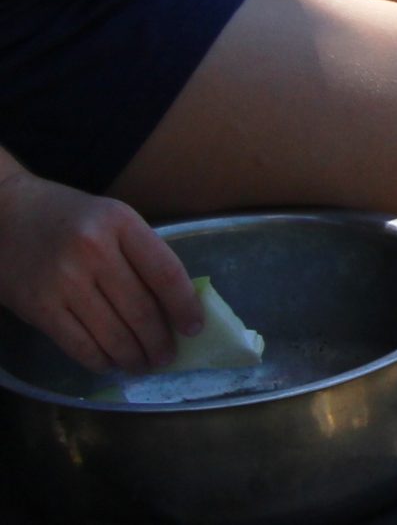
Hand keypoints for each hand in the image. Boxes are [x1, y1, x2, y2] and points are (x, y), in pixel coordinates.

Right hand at [0, 171, 200, 374]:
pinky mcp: (38, 307)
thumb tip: (174, 302)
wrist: (6, 214)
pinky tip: (109, 363)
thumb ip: (140, 252)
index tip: (194, 327)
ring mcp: (63, 280)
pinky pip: (77, 344)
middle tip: (168, 357)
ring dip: (132, 356)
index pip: (164, 272)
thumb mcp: (111, 218)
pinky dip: (98, 360)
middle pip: (139, 308)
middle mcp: (93, 250)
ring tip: (142, 365)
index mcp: (120, 222)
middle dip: (159, 341)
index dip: (183, 305)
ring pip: (111, 332)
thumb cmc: (68, 217)